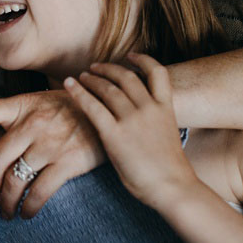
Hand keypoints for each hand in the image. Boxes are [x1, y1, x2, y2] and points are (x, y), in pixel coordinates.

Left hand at [0, 90, 102, 217]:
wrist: (110, 110)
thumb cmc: (70, 109)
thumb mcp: (39, 101)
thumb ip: (12, 114)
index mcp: (20, 106)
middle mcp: (31, 124)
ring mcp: (49, 143)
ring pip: (15, 180)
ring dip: (6, 202)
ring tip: (6, 213)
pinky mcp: (68, 161)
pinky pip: (39, 191)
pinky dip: (29, 207)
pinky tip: (27, 213)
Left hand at [62, 54, 197, 207]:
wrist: (172, 187)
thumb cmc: (170, 169)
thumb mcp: (167, 135)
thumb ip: (154, 120)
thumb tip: (139, 117)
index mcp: (165, 107)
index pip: (157, 72)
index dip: (143, 59)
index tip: (130, 55)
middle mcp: (149, 108)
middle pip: (126, 77)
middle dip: (108, 69)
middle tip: (94, 68)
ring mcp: (132, 119)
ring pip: (108, 88)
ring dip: (92, 79)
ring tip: (81, 76)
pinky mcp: (115, 134)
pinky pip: (93, 106)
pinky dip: (79, 92)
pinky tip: (69, 85)